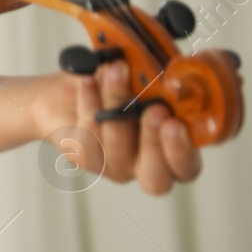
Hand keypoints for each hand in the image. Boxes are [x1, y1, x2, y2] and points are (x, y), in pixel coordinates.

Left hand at [29, 59, 202, 193]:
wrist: (64, 96)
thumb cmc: (113, 90)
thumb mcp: (144, 79)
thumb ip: (164, 81)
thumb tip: (179, 71)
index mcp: (171, 150)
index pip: (187, 165)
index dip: (186, 150)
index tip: (179, 122)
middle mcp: (145, 165)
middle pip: (157, 180)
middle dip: (156, 144)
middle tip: (157, 112)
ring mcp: (113, 164)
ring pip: (117, 146)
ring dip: (118, 104)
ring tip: (117, 72)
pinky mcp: (82, 155)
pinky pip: (88, 132)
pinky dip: (90, 101)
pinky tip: (89, 81)